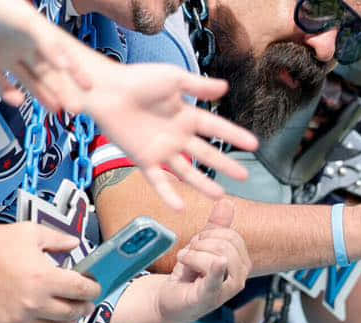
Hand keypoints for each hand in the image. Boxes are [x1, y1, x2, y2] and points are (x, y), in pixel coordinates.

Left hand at [0, 0, 89, 108]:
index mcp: (35, 34)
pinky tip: (17, 101)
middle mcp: (22, 46)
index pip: (61, 56)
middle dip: (63, 90)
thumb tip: (67, 67)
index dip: (76, 71)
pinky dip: (7, 92)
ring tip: (57, 110)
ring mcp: (3, 55)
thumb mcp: (27, 21)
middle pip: (47, 73)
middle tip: (76, 109)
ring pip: (28, 80)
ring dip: (42, 95)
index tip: (90, 87)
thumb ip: (48, 42)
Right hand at [0, 222, 99, 322]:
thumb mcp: (31, 233)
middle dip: (83, 307)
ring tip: (69, 315)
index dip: (93, 289)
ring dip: (65, 321)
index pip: (82, 291)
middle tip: (85, 303)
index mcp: (45, 279)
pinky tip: (41, 316)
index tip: (94, 287)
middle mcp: (35, 303)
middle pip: (71, 313)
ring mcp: (19, 318)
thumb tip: (76, 244)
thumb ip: (58, 240)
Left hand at [74, 59, 258, 209]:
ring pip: (187, 172)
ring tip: (220, 196)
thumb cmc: (137, 79)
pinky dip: (168, 194)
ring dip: (203, 184)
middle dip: (226, 165)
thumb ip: (199, 86)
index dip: (235, 136)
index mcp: (186, 115)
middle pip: (206, 154)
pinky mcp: (143, 159)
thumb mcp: (173, 78)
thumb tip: (225, 88)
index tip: (254, 145)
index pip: (216, 128)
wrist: (106, 90)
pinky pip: (158, 180)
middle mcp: (176, 135)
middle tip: (244, 176)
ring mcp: (161, 149)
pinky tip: (179, 207)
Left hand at [155, 199, 250, 322]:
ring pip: (218, 255)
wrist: (170, 299)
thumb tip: (227, 202)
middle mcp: (240, 276)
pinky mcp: (209, 297)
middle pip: (227, 244)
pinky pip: (215, 277)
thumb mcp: (203, 247)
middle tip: (188, 254)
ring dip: (194, 254)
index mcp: (241, 263)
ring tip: (185, 262)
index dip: (210, 234)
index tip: (196, 244)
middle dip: (202, 243)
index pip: (232, 236)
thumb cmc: (189, 276)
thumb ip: (216, 226)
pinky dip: (215, 268)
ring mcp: (227, 288)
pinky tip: (212, 263)